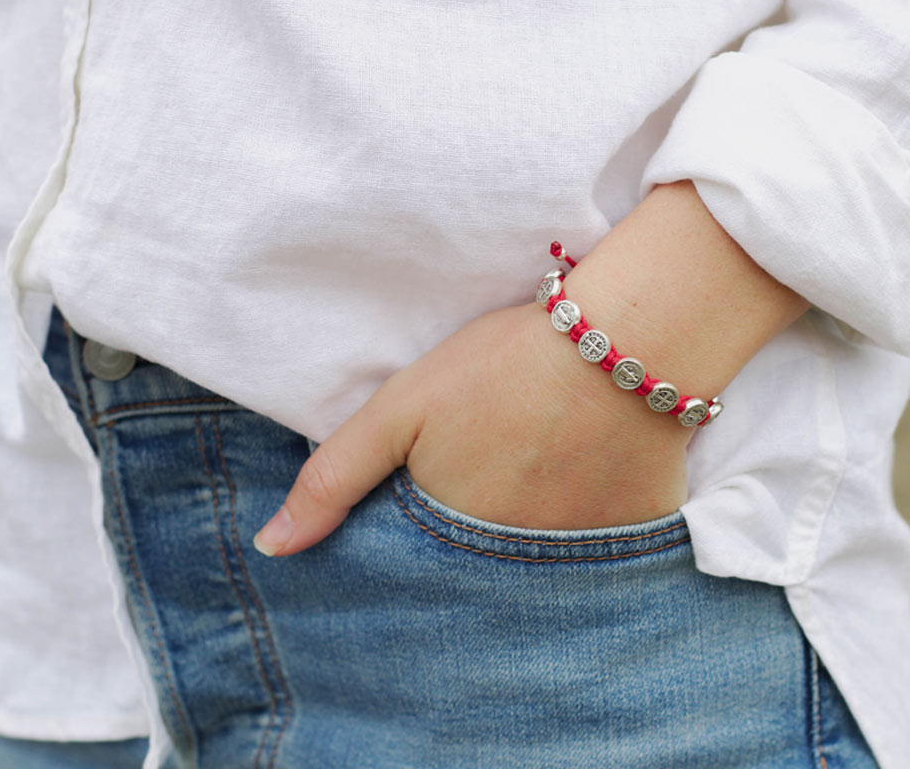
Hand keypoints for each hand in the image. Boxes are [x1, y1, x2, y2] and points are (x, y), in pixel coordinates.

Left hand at [254, 180, 809, 557]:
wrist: (625, 338)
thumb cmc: (503, 366)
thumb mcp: (401, 409)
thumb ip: (333, 479)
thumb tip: (272, 550)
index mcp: (454, 542)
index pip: (417, 570)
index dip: (416, 531)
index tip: (429, 492)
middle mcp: (516, 571)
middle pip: (478, 572)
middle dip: (471, 537)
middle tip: (492, 469)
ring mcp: (582, 561)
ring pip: (538, 565)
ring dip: (529, 531)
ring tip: (535, 468)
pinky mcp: (637, 538)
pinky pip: (601, 551)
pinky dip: (588, 522)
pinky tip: (588, 470)